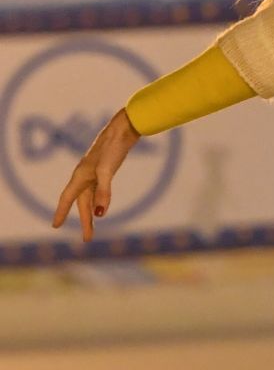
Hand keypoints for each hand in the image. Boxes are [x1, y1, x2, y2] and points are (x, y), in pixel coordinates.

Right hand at [51, 106, 140, 240]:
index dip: (61, 212)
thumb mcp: (107, 171)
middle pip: (81, 203)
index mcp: (81, 175)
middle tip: (87, 239)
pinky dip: (97, 202)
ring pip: (89, 198)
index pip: (67, 198)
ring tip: (92, 229)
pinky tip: (100, 207)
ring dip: (90, 214)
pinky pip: (97, 191)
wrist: (123, 130)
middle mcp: (85, 175)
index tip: (55, 226)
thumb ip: (104, 192)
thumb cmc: (112, 148)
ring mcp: (94, 173)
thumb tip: (100, 214)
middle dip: (84, 221)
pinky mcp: (104, 170)